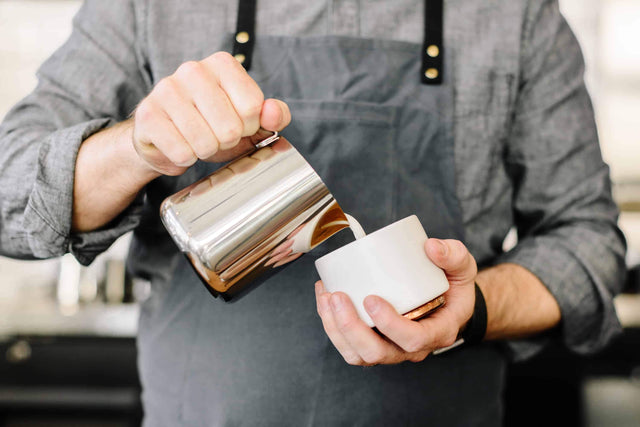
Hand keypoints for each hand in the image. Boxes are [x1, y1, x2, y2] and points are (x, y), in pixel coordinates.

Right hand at [132, 51, 290, 175]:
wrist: (166, 138)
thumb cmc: (212, 126)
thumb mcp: (250, 121)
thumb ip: (274, 115)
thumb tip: (273, 113)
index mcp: (222, 64)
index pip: (253, 107)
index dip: (248, 126)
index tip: (237, 123)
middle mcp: (193, 70)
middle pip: (230, 127)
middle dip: (226, 141)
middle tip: (214, 135)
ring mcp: (166, 90)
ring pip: (205, 142)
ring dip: (205, 151)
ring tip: (197, 141)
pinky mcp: (147, 114)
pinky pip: (182, 152)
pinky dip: (184, 158)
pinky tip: (179, 146)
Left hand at [315, 238, 476, 364]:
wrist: (448, 303)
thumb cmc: (454, 288)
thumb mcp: (463, 269)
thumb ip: (454, 254)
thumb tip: (431, 246)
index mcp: (437, 332)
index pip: (413, 340)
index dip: (390, 325)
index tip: (371, 299)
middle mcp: (412, 348)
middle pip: (378, 353)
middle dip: (351, 327)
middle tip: (337, 296)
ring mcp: (391, 348)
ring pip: (358, 355)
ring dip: (336, 329)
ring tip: (326, 296)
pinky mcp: (375, 342)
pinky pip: (349, 346)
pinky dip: (331, 325)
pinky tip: (324, 297)